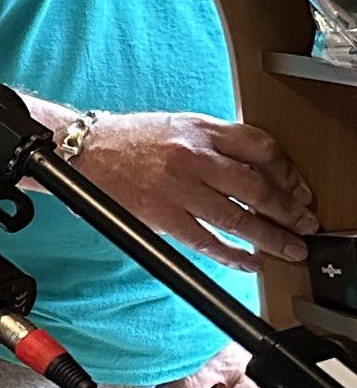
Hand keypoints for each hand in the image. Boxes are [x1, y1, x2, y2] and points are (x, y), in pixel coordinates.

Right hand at [72, 112, 316, 268]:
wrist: (82, 151)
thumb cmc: (128, 139)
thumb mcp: (179, 125)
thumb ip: (217, 143)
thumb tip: (257, 170)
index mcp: (200, 131)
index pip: (261, 149)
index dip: (288, 172)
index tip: (298, 188)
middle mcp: (193, 158)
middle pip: (258, 187)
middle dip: (289, 211)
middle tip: (305, 225)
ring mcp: (178, 190)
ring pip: (238, 219)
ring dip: (271, 238)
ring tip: (290, 249)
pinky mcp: (162, 216)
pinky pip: (206, 241)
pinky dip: (233, 256)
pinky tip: (249, 262)